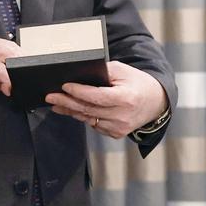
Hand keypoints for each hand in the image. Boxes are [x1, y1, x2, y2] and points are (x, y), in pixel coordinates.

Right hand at [0, 34, 20, 109]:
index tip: (27, 71)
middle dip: (20, 65)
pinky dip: (6, 80)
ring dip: (14, 73)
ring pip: (8, 56)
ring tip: (11, 86)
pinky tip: (5, 89)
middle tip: (23, 80)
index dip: (20, 59)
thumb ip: (2, 70)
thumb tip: (20, 74)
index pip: (9, 45)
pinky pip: (0, 68)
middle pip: (10, 48)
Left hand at [45, 61, 168, 138]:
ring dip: (70, 110)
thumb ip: (102, 72)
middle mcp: (122, 116)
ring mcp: (119, 127)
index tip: (64, 86)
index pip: (97, 97)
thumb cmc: (136, 83)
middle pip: (88, 109)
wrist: (155, 102)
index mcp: (126, 98)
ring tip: (55, 103)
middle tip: (50, 96)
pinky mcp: (116, 133)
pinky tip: (71, 110)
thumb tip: (80, 74)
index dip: (79, 92)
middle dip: (66, 102)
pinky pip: (93, 125)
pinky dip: (82, 116)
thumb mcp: (122, 71)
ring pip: (88, 119)